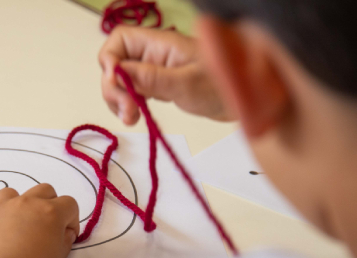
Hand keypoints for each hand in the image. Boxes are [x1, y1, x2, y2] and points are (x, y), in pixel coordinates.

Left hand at [0, 184, 79, 257]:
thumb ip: (63, 242)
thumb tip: (63, 233)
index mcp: (50, 212)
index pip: (69, 204)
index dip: (71, 219)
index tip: (66, 235)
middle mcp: (27, 203)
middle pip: (44, 190)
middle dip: (50, 205)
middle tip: (45, 227)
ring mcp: (1, 206)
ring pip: (14, 193)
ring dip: (20, 205)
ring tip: (18, 225)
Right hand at [99, 26, 234, 123]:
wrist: (246, 100)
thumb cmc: (224, 87)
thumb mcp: (187, 83)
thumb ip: (152, 78)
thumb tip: (118, 74)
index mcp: (160, 44)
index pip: (119, 40)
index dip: (110, 60)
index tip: (116, 85)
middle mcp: (153, 54)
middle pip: (115, 63)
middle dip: (113, 88)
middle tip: (127, 111)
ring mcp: (155, 71)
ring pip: (120, 80)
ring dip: (118, 100)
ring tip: (131, 118)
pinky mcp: (159, 86)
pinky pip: (132, 92)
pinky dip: (128, 105)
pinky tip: (135, 118)